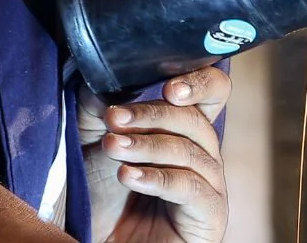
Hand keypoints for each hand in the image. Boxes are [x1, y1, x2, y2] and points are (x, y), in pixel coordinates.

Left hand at [78, 67, 230, 242]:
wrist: (101, 241)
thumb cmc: (103, 194)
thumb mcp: (94, 140)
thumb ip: (99, 107)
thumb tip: (107, 80)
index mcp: (185, 129)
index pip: (212, 93)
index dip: (199, 82)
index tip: (168, 85)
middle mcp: (204, 154)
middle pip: (195, 119)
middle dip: (152, 115)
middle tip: (115, 119)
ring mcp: (210, 185)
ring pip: (189, 151)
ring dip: (146, 145)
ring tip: (113, 147)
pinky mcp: (210, 216)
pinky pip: (190, 188)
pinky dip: (158, 178)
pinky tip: (128, 176)